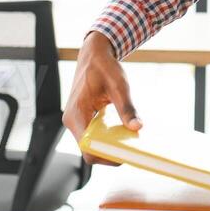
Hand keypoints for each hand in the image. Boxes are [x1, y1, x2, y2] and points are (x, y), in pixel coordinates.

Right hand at [64, 31, 142, 165]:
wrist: (93, 54)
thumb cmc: (103, 67)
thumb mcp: (119, 86)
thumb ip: (127, 108)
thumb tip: (137, 127)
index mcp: (76, 114)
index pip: (87, 147)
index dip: (104, 156)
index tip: (123, 155)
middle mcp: (72, 120)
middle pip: (89, 149)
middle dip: (110, 152)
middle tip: (131, 150)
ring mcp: (76, 121)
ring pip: (91, 143)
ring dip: (109, 145)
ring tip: (129, 142)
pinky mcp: (82, 119)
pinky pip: (94, 135)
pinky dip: (107, 137)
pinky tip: (122, 133)